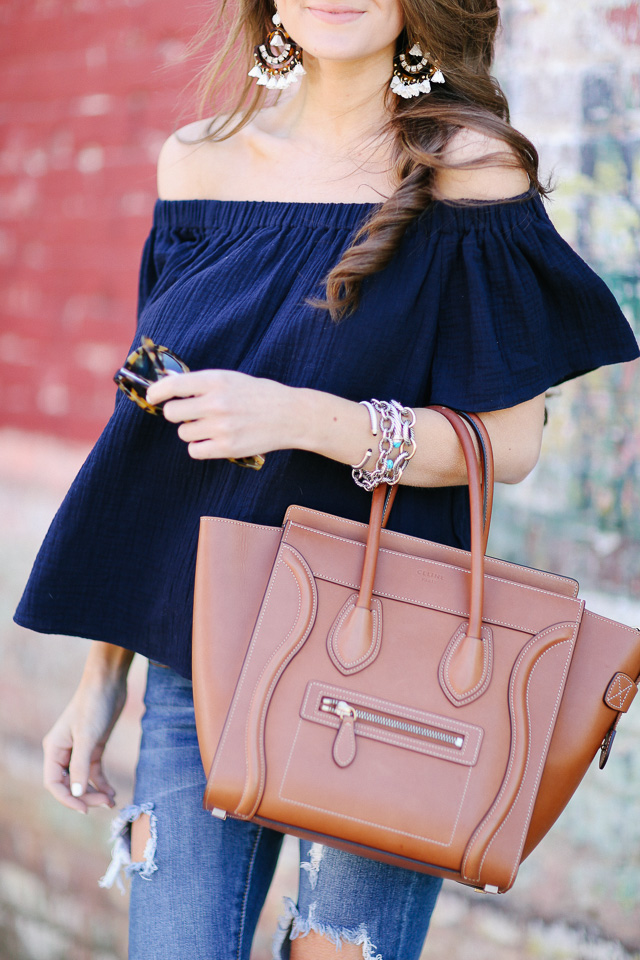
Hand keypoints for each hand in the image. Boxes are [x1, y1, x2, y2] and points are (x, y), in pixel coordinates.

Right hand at [43, 656, 130, 813]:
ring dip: (94, 793)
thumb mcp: (87, 736)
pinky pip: (94, 772)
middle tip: (104, 803)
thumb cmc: (94, 705)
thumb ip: (80, 766)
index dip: (67, 799)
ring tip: (110, 801)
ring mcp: (79, 750)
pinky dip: (101, 783)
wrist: (109, 682)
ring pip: (82, 780)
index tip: (85, 809)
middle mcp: (63, 752)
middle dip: (84, 796)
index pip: (54, 783)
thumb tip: (76, 794)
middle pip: (69, 784)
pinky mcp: (94, 746)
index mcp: (54, 749)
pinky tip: (112, 793)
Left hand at [146, 370, 298, 460]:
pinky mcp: (227, 448)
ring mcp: (221, 427)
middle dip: (177, 414)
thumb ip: (203, 384)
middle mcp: (216, 403)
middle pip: (172, 413)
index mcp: (216, 380)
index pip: (173, 386)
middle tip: (189, 414)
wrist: (290, 415)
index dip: (157, 392)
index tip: (152, 397)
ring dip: (191, 431)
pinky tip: (212, 440)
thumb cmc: (259, 395)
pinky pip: (195, 451)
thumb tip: (170, 389)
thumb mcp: (231, 379)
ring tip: (210, 427)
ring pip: (183, 434)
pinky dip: (199, 447)